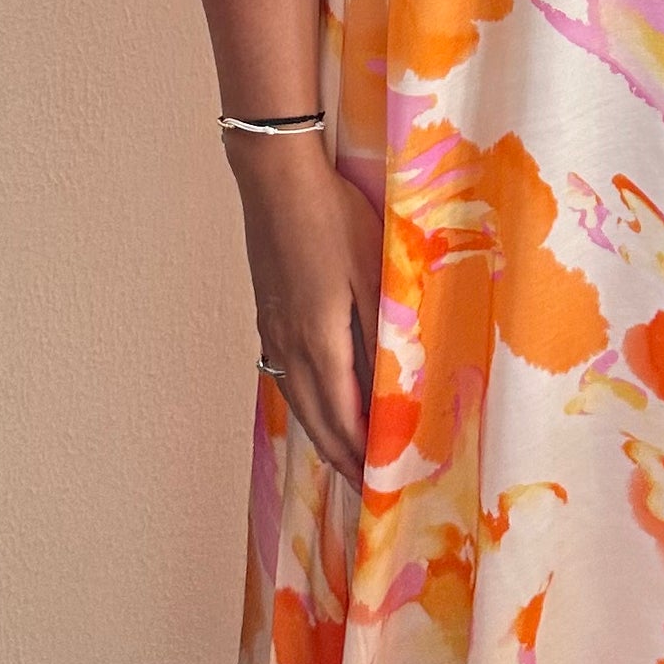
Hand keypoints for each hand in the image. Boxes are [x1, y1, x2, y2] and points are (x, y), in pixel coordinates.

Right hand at [228, 134, 382, 493]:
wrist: (275, 178)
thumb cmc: (333, 217)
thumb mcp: (374, 272)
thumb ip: (383, 331)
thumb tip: (396, 385)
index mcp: (319, 342)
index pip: (343, 419)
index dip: (362, 455)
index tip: (382, 483)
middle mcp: (288, 345)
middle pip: (316, 420)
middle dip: (342, 457)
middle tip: (366, 485)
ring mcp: (272, 330)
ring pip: (297, 400)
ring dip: (323, 432)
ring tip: (345, 454)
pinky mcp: (267, 313)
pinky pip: (287, 376)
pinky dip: (308, 403)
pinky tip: (320, 401)